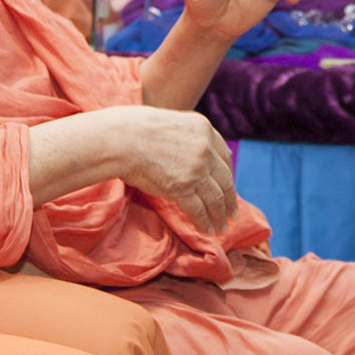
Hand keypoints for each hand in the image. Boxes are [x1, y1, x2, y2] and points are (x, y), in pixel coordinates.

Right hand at [110, 106, 237, 232]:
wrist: (121, 139)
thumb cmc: (136, 130)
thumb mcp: (172, 123)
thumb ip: (187, 138)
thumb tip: (190, 156)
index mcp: (204, 129)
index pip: (225, 156)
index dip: (228, 175)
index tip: (228, 187)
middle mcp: (205, 148)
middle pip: (225, 179)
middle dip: (229, 200)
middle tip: (233, 214)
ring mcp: (196, 168)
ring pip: (215, 198)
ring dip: (220, 216)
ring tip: (222, 229)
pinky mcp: (183, 187)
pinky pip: (199, 209)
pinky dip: (204, 222)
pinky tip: (206, 231)